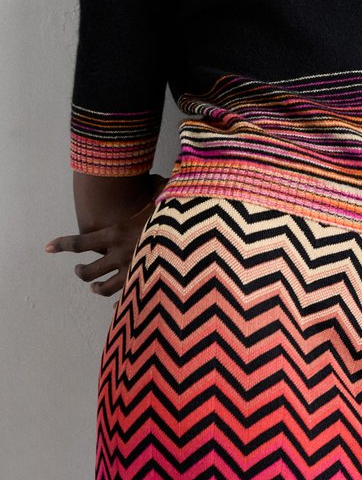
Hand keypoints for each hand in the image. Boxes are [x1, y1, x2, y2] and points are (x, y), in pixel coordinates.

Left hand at [44, 174, 168, 296]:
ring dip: (96, 288)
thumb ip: (157, 189)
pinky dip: (121, 301)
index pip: (80, 242)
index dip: (61, 245)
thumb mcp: (163, 196)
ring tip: (95, 287)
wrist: (195, 238)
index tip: (47, 248)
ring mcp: (133, 272)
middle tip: (79, 269)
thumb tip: (161, 177)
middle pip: (88, 271)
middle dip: (80, 271)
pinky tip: (122, 302)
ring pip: (104, 289)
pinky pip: (128, 297)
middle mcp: (120, 255)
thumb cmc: (178, 213)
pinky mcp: (147, 284)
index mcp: (117, 233)